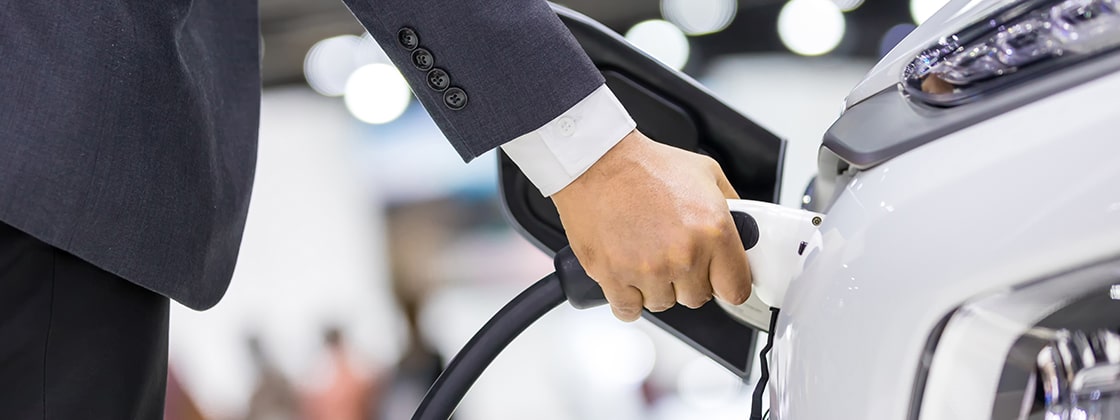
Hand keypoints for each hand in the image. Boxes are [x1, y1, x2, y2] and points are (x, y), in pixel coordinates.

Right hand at [551, 130, 751, 321]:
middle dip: (687, 281)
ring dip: (656, 287)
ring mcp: (649, 270)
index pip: (736, 289)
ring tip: (645, 255)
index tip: (717, 280)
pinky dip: (628, 299)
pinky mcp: (615, 277)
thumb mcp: (706, 174)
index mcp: (714, 230)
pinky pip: (629, 310)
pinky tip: (627, 275)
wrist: (597, 162)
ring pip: (663, 304)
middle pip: (697, 299)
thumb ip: (732, 208)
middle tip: (672, 254)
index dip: (726, 284)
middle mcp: (684, 254)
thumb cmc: (645, 166)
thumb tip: (745, 231)